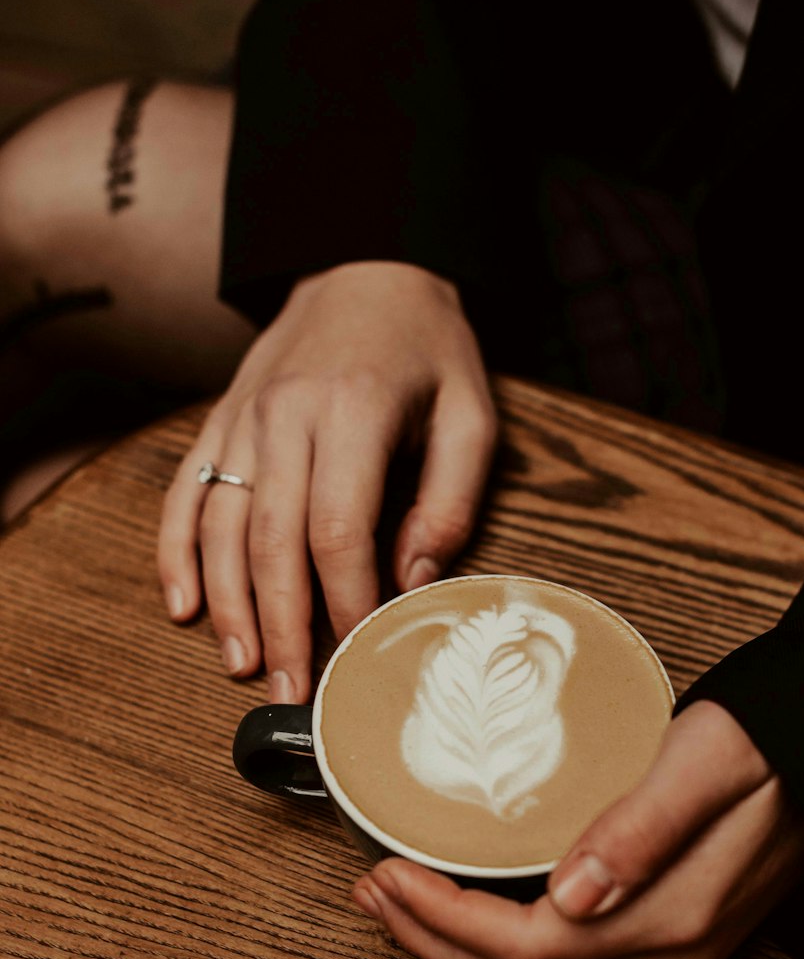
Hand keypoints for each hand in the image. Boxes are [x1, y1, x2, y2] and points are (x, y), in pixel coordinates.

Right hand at [158, 261, 496, 700]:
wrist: (366, 267)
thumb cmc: (429, 350)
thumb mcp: (471, 415)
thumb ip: (450, 500)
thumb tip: (412, 582)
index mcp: (354, 413)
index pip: (339, 530)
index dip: (344, 602)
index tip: (355, 655)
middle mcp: (286, 416)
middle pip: (271, 539)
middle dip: (284, 624)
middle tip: (295, 692)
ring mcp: (243, 418)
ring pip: (220, 525)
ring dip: (229, 604)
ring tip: (246, 666)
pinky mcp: (220, 420)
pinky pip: (186, 492)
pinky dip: (177, 553)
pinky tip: (184, 607)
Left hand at [352, 700, 803, 958]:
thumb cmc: (771, 742)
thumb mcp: (706, 761)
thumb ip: (642, 828)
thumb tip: (571, 895)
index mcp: (670, 921)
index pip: (528, 951)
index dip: (445, 922)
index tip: (388, 874)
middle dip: (432, 946)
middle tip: (369, 893)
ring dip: (459, 957)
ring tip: (400, 907)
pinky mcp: (673, 942)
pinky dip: (504, 958)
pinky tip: (475, 917)